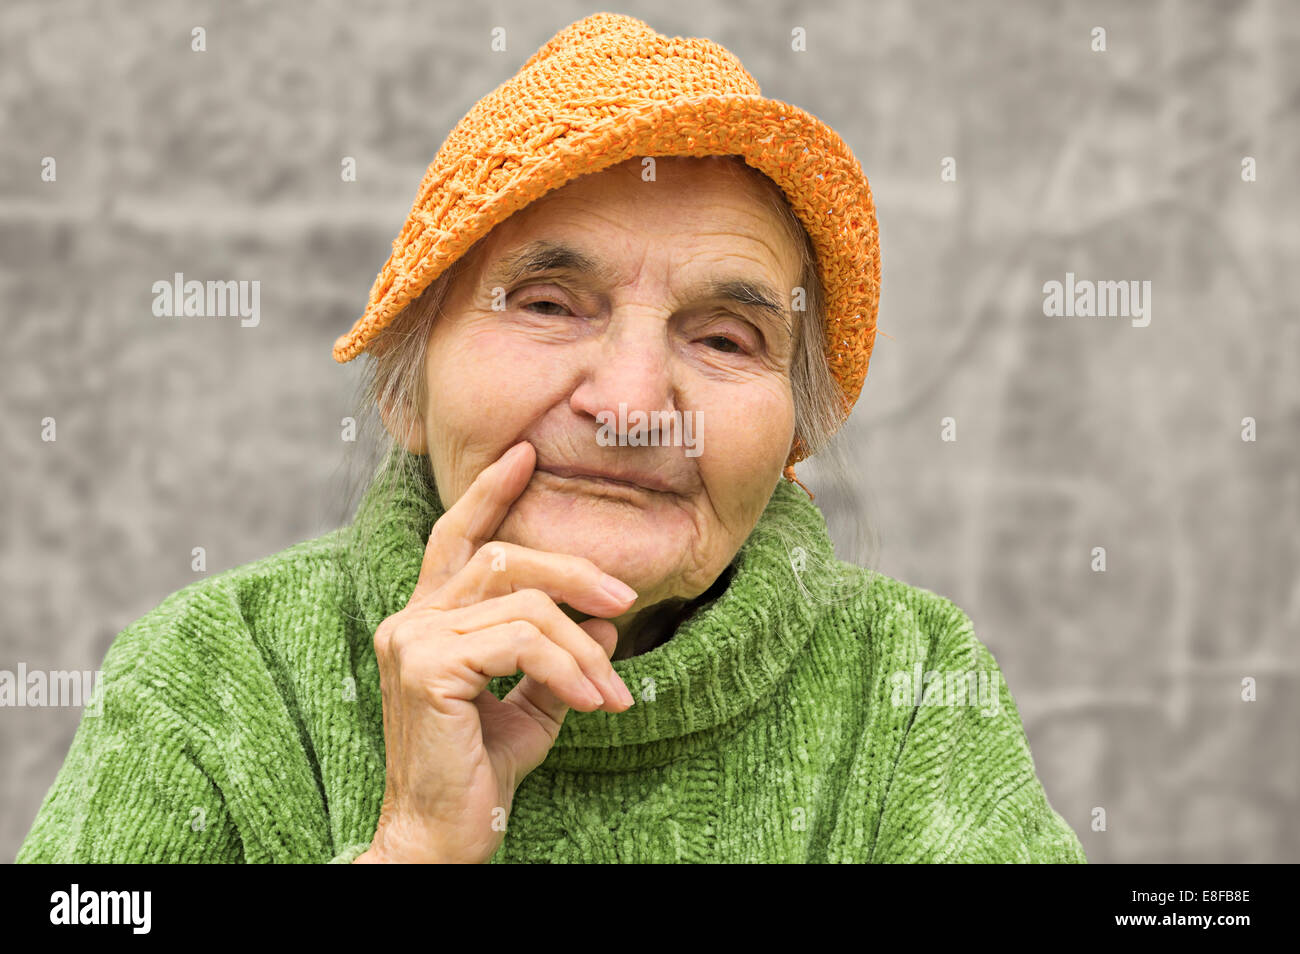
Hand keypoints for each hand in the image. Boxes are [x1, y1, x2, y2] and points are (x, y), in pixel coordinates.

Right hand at [354, 441, 636, 863]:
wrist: (441, 839)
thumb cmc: (479, 774)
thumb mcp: (530, 705)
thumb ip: (557, 656)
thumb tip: (605, 615)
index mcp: (428, 620)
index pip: (456, 538)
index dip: (488, 492)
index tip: (526, 455)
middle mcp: (410, 619)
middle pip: (504, 558)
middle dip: (574, 571)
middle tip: (627, 596)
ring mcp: (413, 639)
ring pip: (524, 603)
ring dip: (585, 645)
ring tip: (613, 689)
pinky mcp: (429, 667)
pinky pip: (523, 643)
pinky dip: (571, 667)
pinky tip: (595, 703)